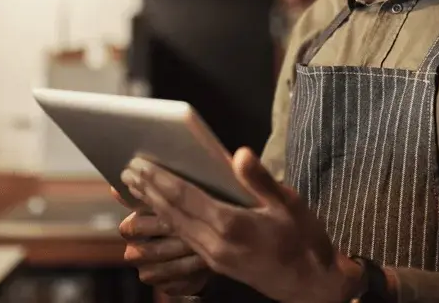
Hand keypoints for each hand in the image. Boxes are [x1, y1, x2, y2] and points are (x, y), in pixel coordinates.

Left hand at [121, 148, 362, 302]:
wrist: (312, 285)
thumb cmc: (305, 239)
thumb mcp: (290, 204)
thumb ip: (261, 179)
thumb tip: (239, 153)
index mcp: (232, 225)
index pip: (186, 197)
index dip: (160, 179)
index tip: (139, 163)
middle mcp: (216, 244)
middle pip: (173, 212)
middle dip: (148, 191)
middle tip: (125, 171)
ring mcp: (214, 257)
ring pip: (175, 227)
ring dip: (153, 206)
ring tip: (133, 188)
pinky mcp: (216, 264)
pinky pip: (184, 239)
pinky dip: (168, 221)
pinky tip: (160, 212)